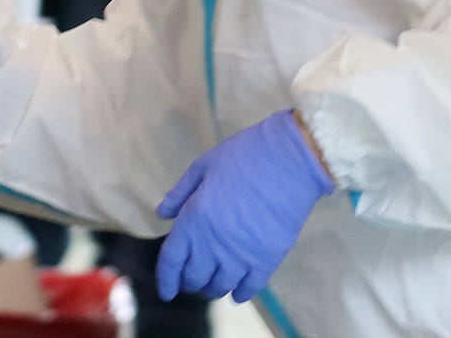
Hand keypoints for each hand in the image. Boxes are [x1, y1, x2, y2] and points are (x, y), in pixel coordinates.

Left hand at [155, 111, 333, 302]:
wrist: (287, 160)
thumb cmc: (242, 157)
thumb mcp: (202, 167)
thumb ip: (180, 194)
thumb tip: (162, 213)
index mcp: (194, 220)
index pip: (172, 261)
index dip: (165, 279)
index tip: (165, 291)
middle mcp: (214, 244)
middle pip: (194, 277)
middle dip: (187, 282)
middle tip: (188, 281)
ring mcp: (242, 255)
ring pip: (220, 286)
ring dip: (211, 289)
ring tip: (210, 286)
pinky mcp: (268, 259)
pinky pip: (250, 287)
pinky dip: (240, 293)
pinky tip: (236, 294)